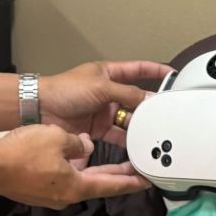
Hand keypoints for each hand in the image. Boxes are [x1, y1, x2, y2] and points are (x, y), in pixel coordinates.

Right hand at [0, 124, 151, 206]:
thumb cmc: (23, 154)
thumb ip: (79, 143)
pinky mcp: (39, 190)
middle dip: (118, 176)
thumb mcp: (59, 138)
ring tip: (110, 160)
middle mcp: (67, 195)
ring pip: (80, 180)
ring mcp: (52, 195)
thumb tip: (86, 145)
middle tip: (137, 169)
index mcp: (77, 186)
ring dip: (95, 170)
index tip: (148, 182)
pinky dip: (74, 168)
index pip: (112, 185)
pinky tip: (73, 156)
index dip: (132, 182)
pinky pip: (63, 178)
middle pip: (99, 184)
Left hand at [39, 60, 172, 145]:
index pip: (138, 69)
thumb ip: (127, 93)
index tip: (173, 75)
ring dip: (140, 126)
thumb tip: (150, 99)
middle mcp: (108, 92)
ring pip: (128, 118)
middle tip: (168, 113)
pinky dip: (128, 140)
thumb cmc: (66, 90)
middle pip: (136, 98)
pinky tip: (139, 146)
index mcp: (109, 73)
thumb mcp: (101, 87)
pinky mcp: (98, 128)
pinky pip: (118, 134)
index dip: (155, 71)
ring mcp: (104, 111)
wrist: (41, 109)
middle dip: (150, 105)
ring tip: (157, 133)